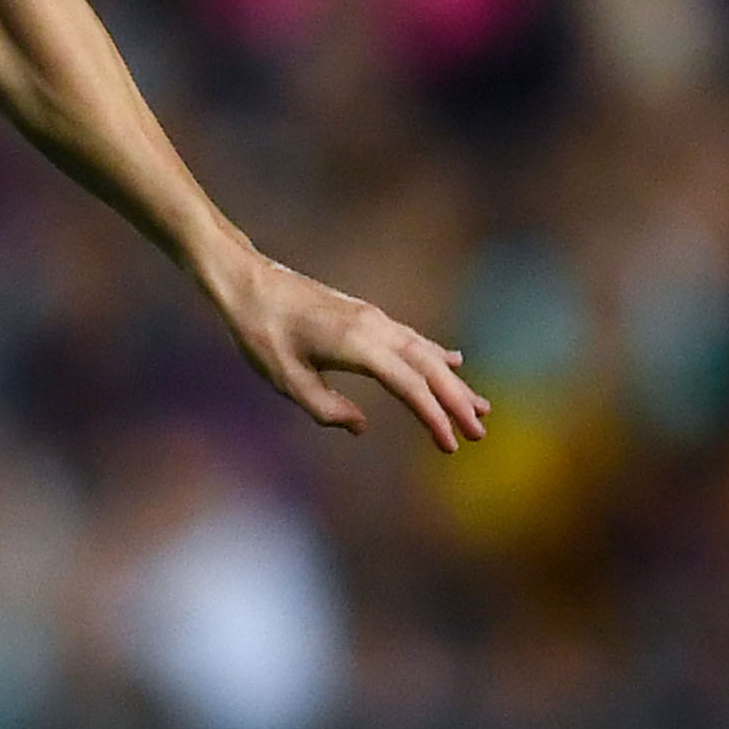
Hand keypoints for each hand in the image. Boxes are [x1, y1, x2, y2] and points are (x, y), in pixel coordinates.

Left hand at [206, 246, 488, 451]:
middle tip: (479, 434)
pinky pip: (411, 339)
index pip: (410, 386)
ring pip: (425, 353)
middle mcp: (375, 327)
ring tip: (478, 407)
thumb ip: (326, 408)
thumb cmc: (261, 332)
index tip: (450, 445)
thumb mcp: (286, 379)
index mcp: (358, 345)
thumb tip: (362, 426)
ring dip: (452, 382)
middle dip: (456, 402)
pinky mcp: (366, 316)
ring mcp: (374, 318)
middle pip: (429, 369)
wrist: (249, 283)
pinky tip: (452, 363)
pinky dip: (435, 355)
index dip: (434, 417)